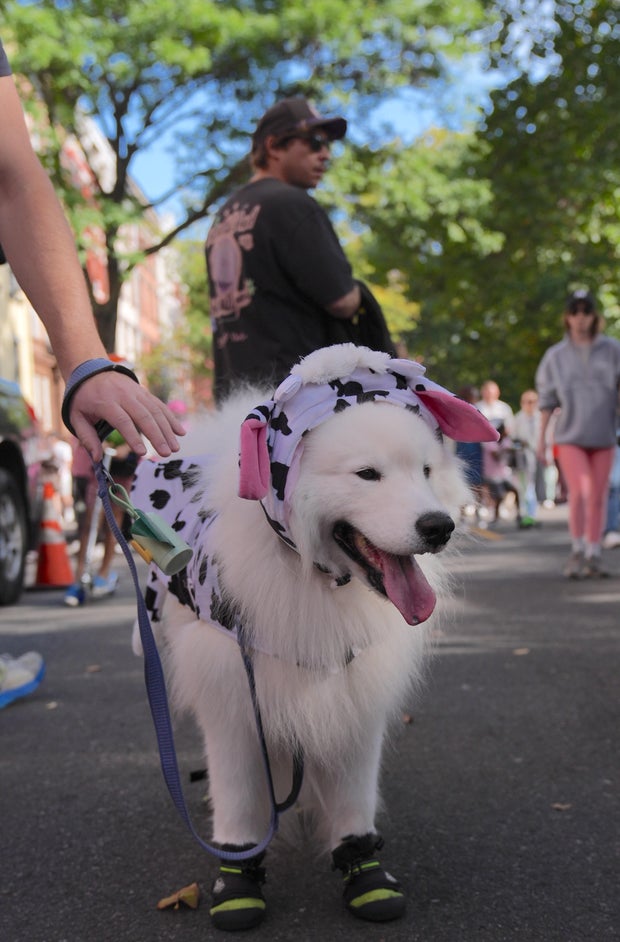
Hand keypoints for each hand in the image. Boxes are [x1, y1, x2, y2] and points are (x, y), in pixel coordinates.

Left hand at [69, 372, 185, 460]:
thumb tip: (97, 458)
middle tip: (165, 453)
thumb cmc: (83, 398)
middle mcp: (124, 396)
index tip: (142, 453)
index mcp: (106, 402)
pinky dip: (171, 419)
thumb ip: (86, 437)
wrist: (91, 370)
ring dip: (167, 430)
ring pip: (155, 411)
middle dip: (157, 436)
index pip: (123, 420)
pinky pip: (159, 406)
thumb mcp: (76, 416)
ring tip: (175, 448)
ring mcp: (136, 392)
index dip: (133, 437)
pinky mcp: (144, 392)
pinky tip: (180, 432)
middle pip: (144, 416)